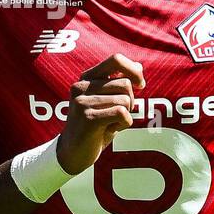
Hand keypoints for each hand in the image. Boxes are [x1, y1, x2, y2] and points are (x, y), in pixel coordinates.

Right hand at [56, 53, 144, 173]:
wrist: (73, 153)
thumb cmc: (94, 127)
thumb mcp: (107, 102)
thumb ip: (119, 84)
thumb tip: (139, 66)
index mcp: (85, 79)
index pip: (115, 60)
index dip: (134, 71)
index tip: (140, 85)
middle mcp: (81, 86)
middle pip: (125, 84)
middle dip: (130, 101)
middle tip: (117, 115)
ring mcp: (82, 102)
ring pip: (125, 100)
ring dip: (126, 115)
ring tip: (110, 124)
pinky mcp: (88, 118)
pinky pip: (122, 113)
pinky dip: (124, 124)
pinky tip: (110, 130)